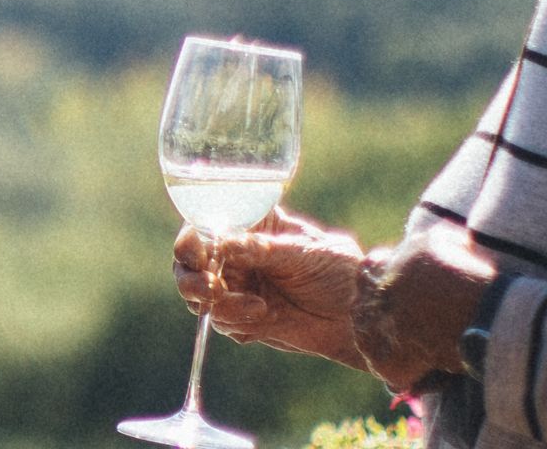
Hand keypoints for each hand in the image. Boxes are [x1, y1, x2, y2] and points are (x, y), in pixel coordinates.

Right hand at [174, 208, 372, 370]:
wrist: (357, 317)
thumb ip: (262, 249)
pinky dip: (236, 320)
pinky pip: (220, 320)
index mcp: (250, 225)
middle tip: (211, 290)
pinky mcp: (241, 315)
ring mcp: (236, 285)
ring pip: (199, 295)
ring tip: (254, 307)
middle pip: (189, 263)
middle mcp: (236, 254)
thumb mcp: (302, 254)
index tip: (196, 253)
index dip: (191, 239)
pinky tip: (265, 316)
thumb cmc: (337, 271)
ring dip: (217, 304)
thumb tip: (223, 242)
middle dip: (192, 278)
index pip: (204, 225)